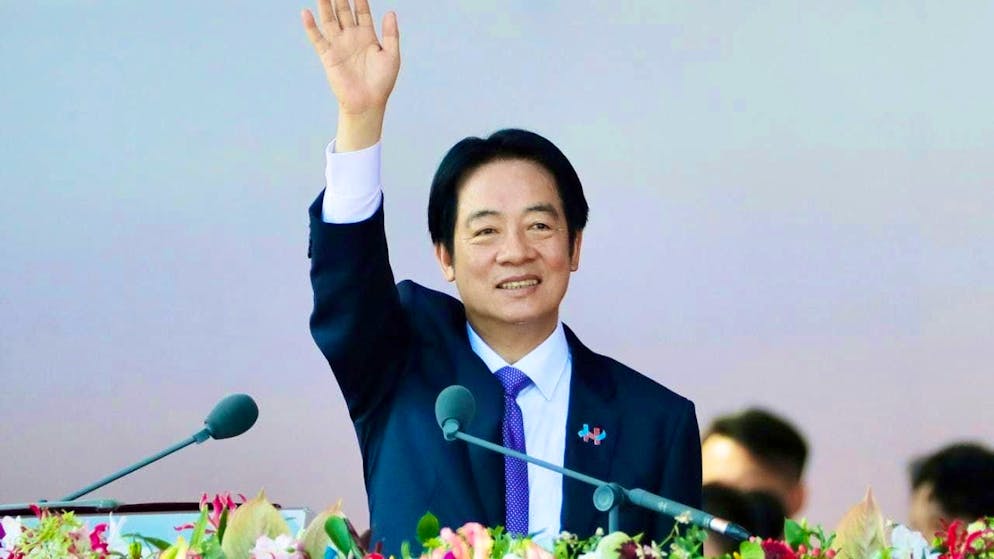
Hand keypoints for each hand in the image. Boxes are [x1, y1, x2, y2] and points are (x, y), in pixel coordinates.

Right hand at [302, 0, 399, 149]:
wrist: (367, 102)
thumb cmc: (382, 82)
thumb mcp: (392, 56)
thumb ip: (391, 34)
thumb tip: (391, 12)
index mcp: (367, 35)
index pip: (361, 11)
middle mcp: (351, 37)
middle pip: (343, 11)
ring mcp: (339, 45)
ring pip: (330, 20)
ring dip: (325, 5)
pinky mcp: (328, 56)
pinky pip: (317, 39)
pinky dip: (310, 27)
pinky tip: (306, 13)